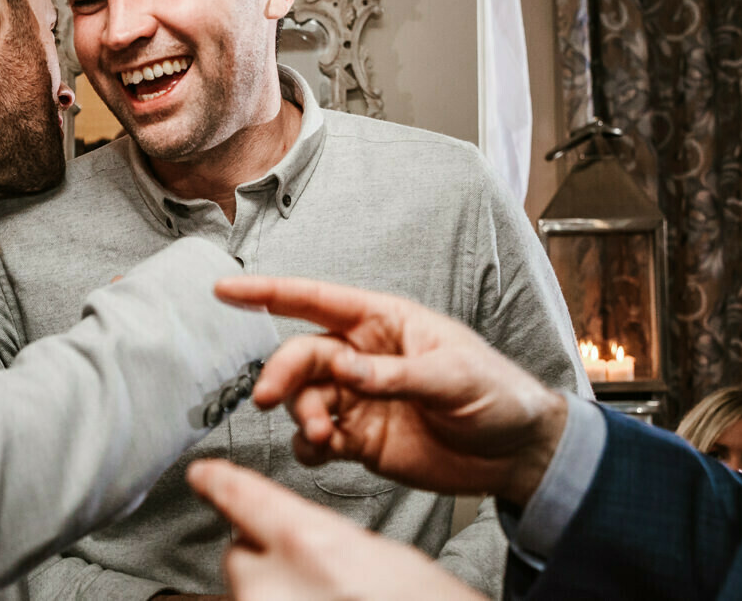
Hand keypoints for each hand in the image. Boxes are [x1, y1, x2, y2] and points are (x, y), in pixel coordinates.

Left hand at [187, 460, 485, 600]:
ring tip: (326, 594)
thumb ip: (326, 543)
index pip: (240, 497)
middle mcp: (274, 583)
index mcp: (306, 542)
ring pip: (249, 589)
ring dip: (272, 588)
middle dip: (264, 551)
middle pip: (241, 549)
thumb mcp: (381, 556)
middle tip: (314, 570)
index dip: (218, 482)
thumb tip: (299, 543)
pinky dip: (281, 600)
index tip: (201, 474)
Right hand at [213, 276, 567, 505]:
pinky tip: (322, 450)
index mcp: (387, 322)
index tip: (225, 290)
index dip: (270, 293)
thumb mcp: (453, 377)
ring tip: (321, 436)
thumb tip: (342, 367)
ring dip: (299, 414)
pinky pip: (316, 438)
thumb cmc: (497, 394)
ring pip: (304, 397)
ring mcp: (360, 398)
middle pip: (303, 354)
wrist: (517, 451)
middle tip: (272, 400)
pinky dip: (308, 445)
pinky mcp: (361, 438)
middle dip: (281, 373)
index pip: (319, 300)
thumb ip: (393, 374)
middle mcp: (365, 356)